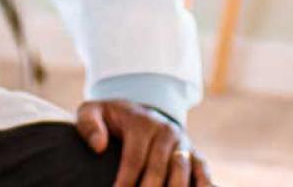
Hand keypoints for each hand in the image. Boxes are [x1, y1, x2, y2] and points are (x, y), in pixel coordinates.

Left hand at [76, 98, 211, 185]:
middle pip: (158, 169)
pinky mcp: (195, 156)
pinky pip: (203, 172)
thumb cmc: (112, 119)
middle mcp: (166, 131)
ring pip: (181, 171)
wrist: (139, 112)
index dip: (125, 182)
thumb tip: (98, 146)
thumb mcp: (93, 112)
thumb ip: (89, 124)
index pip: (134, 158)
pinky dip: (204, 186)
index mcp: (142, 122)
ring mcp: (182, 143)